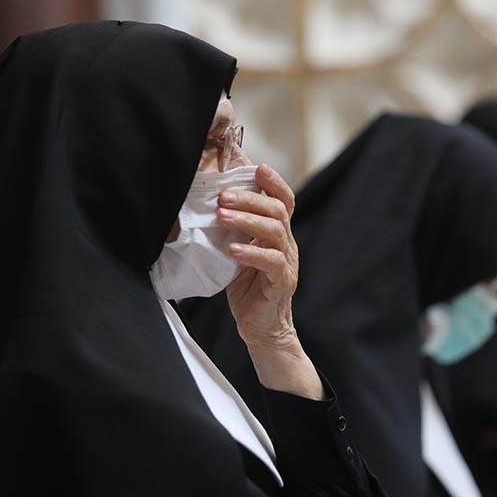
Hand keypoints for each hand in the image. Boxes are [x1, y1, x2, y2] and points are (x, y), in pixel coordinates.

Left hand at [217, 164, 322, 399]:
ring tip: (222, 216)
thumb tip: (210, 200)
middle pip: (277, 210)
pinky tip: (232, 249)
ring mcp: (287, 262)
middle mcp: (286, 243)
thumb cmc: (246, 287)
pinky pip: (271, 261)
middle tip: (223, 195)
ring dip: (247, 220)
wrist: (260, 328)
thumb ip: (232, 228)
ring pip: (275, 230)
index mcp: (278, 233)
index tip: (256, 167)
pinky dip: (251, 252)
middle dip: (249, 198)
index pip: (283, 199)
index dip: (273, 181)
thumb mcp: (237, 251)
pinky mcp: (281, 282)